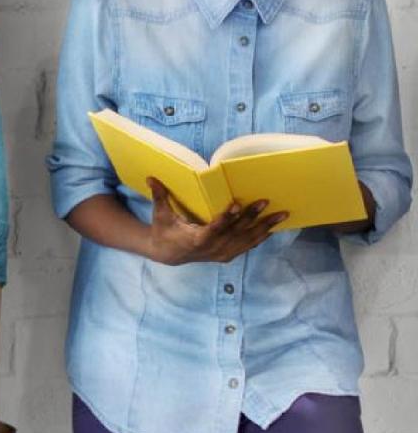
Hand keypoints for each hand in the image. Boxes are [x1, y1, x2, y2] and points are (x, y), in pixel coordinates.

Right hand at [146, 178, 287, 265]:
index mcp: (194, 239)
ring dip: (263, 228)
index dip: (225, 218)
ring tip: (281, 215)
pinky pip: (245, 246)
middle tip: (264, 202)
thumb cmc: (164, 230)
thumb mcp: (160, 214)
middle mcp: (209, 249)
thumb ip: (159, 196)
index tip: (236, 204)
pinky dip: (259, 238)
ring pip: (244, 241)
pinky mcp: (225, 255)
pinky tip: (273, 228)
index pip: (212, 229)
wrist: (168, 254)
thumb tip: (151, 177)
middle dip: (250, 217)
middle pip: (233, 233)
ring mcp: (219, 253)